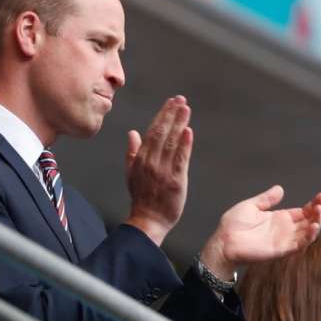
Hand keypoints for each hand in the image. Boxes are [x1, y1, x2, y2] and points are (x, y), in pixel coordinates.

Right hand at [124, 96, 192, 245]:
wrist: (147, 221)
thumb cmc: (141, 198)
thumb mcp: (131, 173)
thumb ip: (132, 152)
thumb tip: (132, 133)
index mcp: (141, 159)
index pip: (152, 131)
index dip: (162, 115)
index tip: (171, 102)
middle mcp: (151, 162)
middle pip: (161, 133)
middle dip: (171, 114)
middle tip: (181, 99)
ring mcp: (162, 171)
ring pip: (170, 143)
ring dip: (179, 124)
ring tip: (186, 109)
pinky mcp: (175, 181)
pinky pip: (179, 160)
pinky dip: (184, 145)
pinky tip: (189, 132)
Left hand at [199, 186, 320, 278]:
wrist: (222, 242)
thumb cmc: (233, 225)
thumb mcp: (251, 206)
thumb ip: (266, 199)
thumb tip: (280, 189)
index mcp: (280, 218)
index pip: (304, 212)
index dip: (315, 204)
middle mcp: (286, 230)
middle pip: (310, 221)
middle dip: (320, 210)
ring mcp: (285, 240)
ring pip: (308, 233)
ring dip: (318, 222)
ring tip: (320, 209)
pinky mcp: (281, 250)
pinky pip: (299, 245)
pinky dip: (309, 236)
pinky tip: (314, 225)